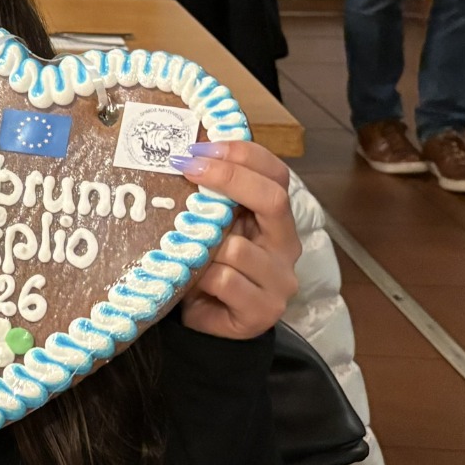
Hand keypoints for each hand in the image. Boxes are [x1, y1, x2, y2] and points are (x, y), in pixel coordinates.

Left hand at [170, 141, 300, 340]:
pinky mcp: (262, 310)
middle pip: (273, 199)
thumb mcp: (211, 224)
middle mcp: (286, 245)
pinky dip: (200, 276)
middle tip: (186, 167)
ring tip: (181, 248)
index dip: (241, 154)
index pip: (276, 173)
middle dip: (228, 179)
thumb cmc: (206, 264)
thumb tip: (179, 152)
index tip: (199, 147)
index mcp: (275, 218)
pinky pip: (224, 281)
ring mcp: (279, 280)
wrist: (205, 317)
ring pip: (237, 248)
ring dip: (202, 245)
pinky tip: (188, 279)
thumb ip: (209, 196)